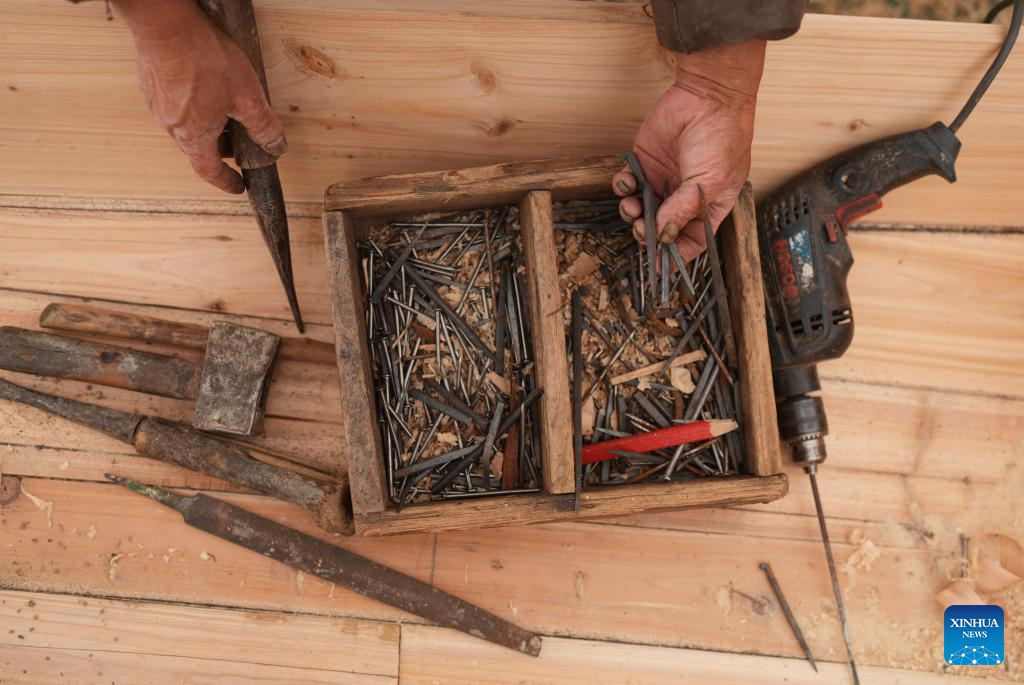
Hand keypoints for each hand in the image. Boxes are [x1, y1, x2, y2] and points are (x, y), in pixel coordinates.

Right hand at [112, 0, 286, 192]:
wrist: (166, 24)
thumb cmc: (203, 59)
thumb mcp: (248, 97)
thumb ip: (263, 126)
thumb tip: (275, 145)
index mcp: (193, 136)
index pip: (209, 171)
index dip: (226, 181)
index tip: (237, 186)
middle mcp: (171, 125)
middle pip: (198, 147)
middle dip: (221, 149)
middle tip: (238, 143)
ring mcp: (157, 104)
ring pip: (186, 125)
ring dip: (207, 124)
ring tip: (226, 111)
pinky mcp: (151, 83)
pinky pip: (175, 103)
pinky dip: (193, 105)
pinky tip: (205, 87)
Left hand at [613, 40, 765, 259]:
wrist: (708, 95)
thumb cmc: (721, 137)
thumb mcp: (709, 180)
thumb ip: (683, 210)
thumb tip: (661, 235)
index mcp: (710, 206)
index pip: (693, 240)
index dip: (676, 253)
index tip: (659, 263)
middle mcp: (685, 196)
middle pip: (662, 228)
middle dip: (648, 234)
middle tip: (640, 229)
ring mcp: (664, 179)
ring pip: (641, 209)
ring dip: (632, 213)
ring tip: (631, 206)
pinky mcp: (644, 162)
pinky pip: (628, 184)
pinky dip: (622, 187)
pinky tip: (626, 182)